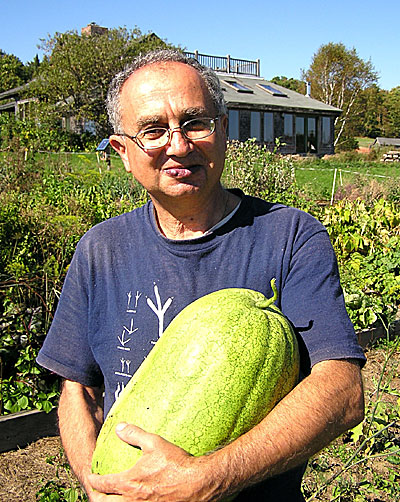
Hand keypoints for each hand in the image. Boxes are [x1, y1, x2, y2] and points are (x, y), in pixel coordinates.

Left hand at [87, 423, 223, 500]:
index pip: (104, 484)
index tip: (92, 477)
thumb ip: (135, 434)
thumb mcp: (155, 443)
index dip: (95, 480)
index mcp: (130, 483)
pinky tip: (133, 501)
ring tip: (112, 499)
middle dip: (98, 498)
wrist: (197, 483)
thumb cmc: (176, 463)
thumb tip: (119, 427)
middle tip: (96, 492)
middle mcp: (133, 501)